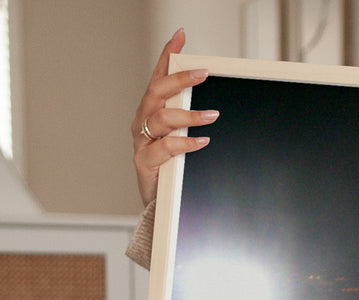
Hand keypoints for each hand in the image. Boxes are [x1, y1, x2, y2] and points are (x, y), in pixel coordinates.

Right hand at [131, 27, 217, 205]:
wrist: (159, 203)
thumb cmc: (171, 167)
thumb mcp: (181, 138)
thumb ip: (190, 119)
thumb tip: (216, 104)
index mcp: (151, 111)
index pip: (158, 77)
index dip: (167, 56)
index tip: (180, 37)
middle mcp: (143, 122)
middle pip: (157, 92)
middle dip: (179, 80)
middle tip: (202, 73)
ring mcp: (142, 141)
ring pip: (161, 119)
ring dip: (188, 115)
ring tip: (212, 116)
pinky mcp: (145, 163)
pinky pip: (165, 148)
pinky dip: (185, 143)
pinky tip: (202, 142)